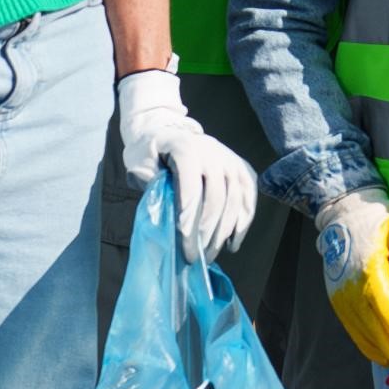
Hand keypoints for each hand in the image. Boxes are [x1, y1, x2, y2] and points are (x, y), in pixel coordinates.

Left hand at [114, 69, 260, 265]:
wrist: (169, 131)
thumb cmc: (150, 152)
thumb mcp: (139, 162)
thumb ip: (149, 184)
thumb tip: (163, 216)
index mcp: (187, 150)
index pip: (192, 191)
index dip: (189, 222)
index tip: (184, 247)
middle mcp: (215, 154)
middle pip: (217, 200)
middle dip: (205, 234)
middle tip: (194, 258)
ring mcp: (231, 161)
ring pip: (236, 203)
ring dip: (223, 234)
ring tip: (209, 255)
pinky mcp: (242, 169)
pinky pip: (249, 200)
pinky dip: (243, 224)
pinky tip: (232, 243)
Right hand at [317, 188, 388, 378]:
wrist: (344, 216)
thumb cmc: (379, 224)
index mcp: (370, 279)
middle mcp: (352, 297)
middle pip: (379, 338)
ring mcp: (342, 303)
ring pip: (367, 341)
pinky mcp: (339, 306)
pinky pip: (357, 334)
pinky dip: (373, 348)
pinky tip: (388, 354)